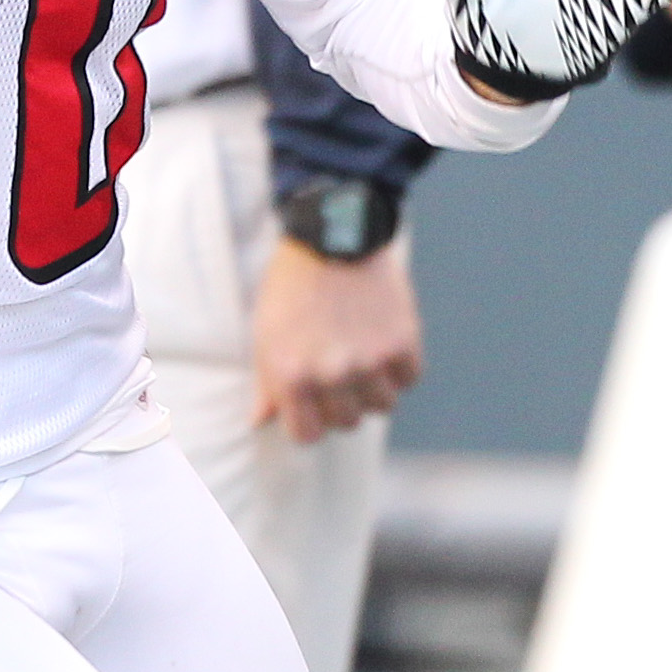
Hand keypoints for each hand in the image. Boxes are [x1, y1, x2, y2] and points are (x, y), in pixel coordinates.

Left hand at [252, 237, 423, 443]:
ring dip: (375, 388)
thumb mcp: (267, 333)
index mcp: (291, 376)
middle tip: (340, 373)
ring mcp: (370, 360)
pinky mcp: (402, 342)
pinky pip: (409, 379)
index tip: (316, 405)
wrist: (333, 235)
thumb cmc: (292, 286)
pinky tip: (385, 343)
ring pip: (383, 406)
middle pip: (348, 423)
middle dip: (343, 403)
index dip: (312, 422)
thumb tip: (261, 421)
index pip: (308, 435)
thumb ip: (268, 383)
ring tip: (364, 357)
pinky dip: (400, 367)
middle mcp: (331, 374)